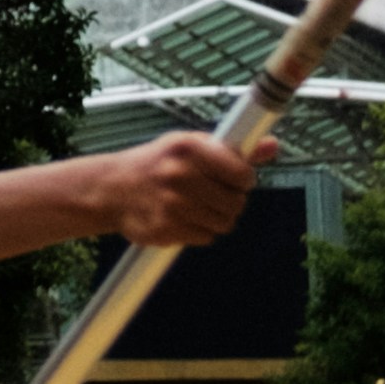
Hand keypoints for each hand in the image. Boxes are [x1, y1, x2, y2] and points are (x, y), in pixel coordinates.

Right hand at [100, 131, 253, 248]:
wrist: (111, 189)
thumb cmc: (157, 163)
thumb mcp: (189, 146)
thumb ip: (232, 150)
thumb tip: (273, 145)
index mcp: (188, 148)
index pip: (241, 173)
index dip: (244, 180)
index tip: (237, 180)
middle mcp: (179, 175)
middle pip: (236, 202)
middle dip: (232, 201)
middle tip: (216, 195)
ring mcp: (172, 205)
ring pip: (224, 223)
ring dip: (218, 218)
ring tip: (199, 207)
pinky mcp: (166, 229)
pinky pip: (205, 238)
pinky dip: (200, 231)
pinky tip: (184, 219)